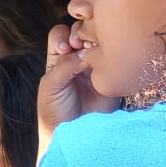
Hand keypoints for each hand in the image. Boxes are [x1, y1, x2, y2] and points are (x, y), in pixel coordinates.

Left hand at [39, 24, 118, 141]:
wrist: (74, 134)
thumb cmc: (55, 110)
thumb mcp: (51, 86)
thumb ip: (64, 66)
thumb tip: (84, 52)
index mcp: (58, 58)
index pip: (60, 34)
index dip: (63, 36)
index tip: (65, 48)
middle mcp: (77, 58)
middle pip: (81, 32)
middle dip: (82, 34)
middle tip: (82, 47)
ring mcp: (96, 66)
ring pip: (99, 41)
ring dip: (98, 42)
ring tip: (95, 55)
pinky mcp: (112, 76)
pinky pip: (115, 58)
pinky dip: (114, 55)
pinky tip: (110, 61)